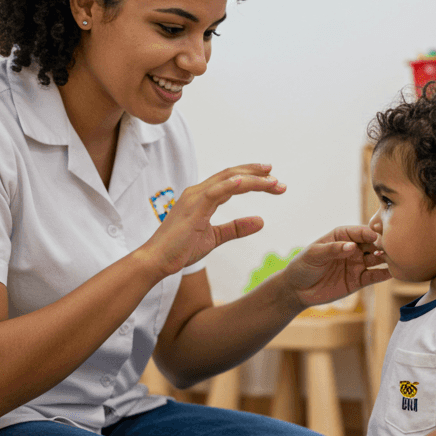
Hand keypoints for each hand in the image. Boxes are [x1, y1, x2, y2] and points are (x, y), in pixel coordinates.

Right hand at [140, 164, 285, 275]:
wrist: (157, 260)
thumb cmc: (181, 249)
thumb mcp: (215, 237)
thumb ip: (236, 228)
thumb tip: (261, 221)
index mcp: (202, 197)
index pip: (232, 181)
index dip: (253, 178)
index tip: (273, 180)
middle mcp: (198, 192)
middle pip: (232, 175)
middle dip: (257, 175)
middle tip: (278, 179)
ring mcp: (194, 198)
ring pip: (228, 180)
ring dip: (252, 179)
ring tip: (273, 181)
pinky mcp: (192, 208)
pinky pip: (214, 192)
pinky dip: (230, 185)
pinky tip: (246, 182)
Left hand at [279, 226, 390, 307]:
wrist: (297, 290)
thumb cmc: (303, 266)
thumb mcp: (314, 255)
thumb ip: (332, 249)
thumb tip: (352, 246)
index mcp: (341, 236)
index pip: (359, 231)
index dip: (368, 233)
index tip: (375, 237)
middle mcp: (353, 248)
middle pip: (372, 244)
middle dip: (381, 245)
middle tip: (389, 249)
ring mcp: (357, 264)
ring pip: (376, 259)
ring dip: (385, 259)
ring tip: (393, 260)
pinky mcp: (359, 280)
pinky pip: (374, 276)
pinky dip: (384, 274)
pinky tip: (392, 273)